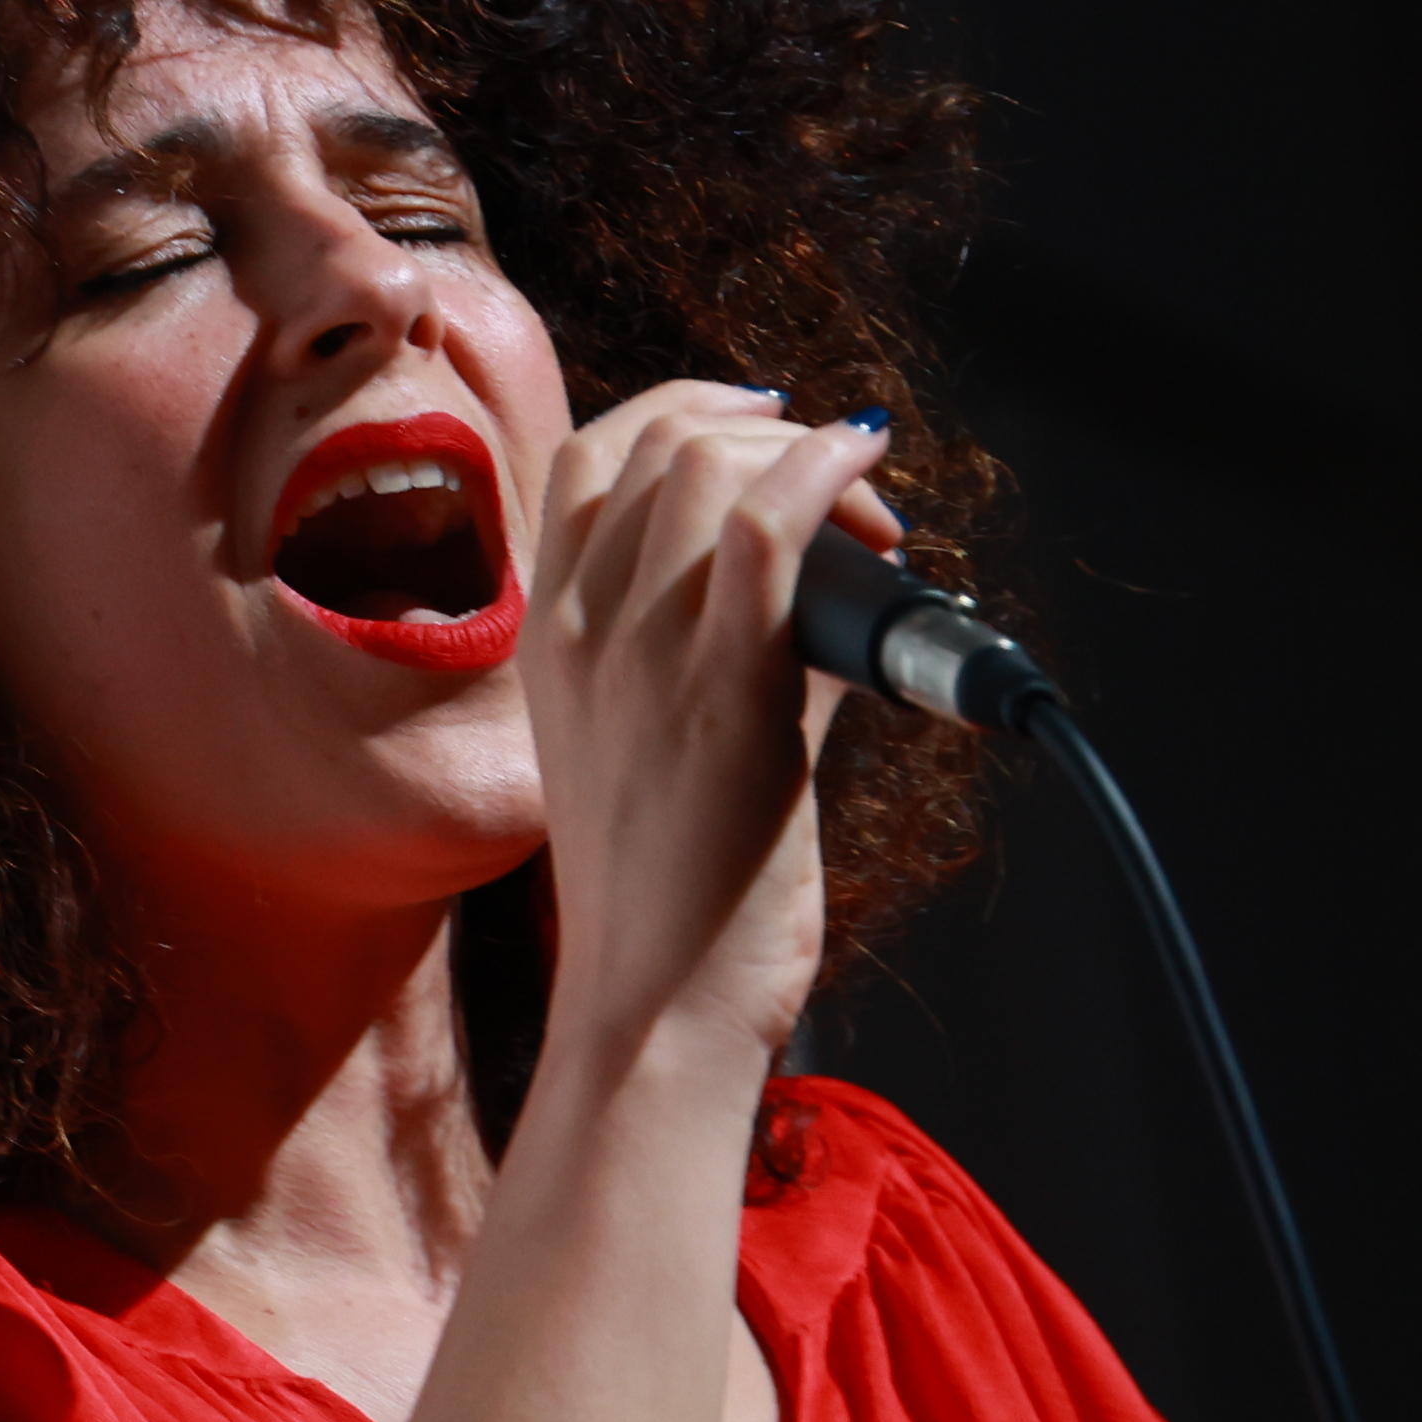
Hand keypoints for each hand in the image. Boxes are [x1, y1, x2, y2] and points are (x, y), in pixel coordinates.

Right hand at [513, 384, 901, 1071]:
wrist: (655, 1006)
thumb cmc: (670, 904)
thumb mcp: (664, 755)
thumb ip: (733, 666)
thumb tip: (832, 617)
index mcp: (548, 641)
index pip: (589, 462)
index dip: (682, 416)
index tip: (762, 426)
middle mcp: (578, 630)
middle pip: (656, 444)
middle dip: (765, 434)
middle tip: (847, 490)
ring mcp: (638, 654)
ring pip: (706, 467)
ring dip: (809, 460)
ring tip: (873, 518)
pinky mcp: (718, 688)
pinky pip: (763, 525)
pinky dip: (824, 477)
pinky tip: (867, 485)